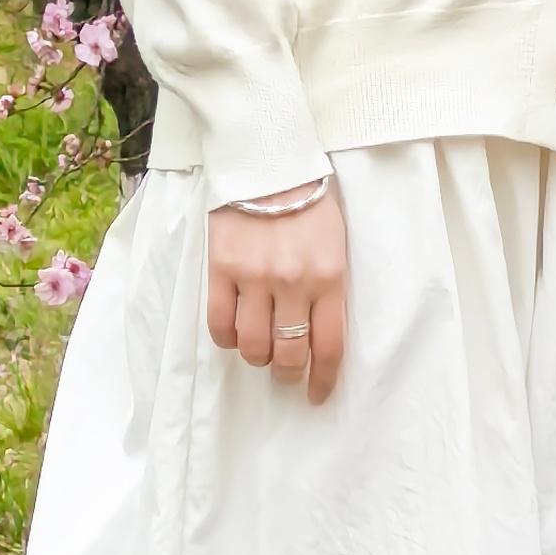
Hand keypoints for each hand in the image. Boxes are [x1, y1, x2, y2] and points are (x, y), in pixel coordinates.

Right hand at [205, 186, 348, 397]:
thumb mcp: (334, 243)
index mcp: (328, 276)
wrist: (267, 160)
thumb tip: (319, 335)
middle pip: (288, 354)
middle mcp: (293, 282)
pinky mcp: (221, 270)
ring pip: (253, 347)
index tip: (317, 394)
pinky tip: (234, 333)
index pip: (328, 346)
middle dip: (288, 373)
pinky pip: (220, 326)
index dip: (323, 380)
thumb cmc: (308, 201)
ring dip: (258, 357)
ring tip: (260, 348)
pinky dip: (227, 340)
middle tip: (285, 371)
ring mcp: (254, 277)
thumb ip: (329, 287)